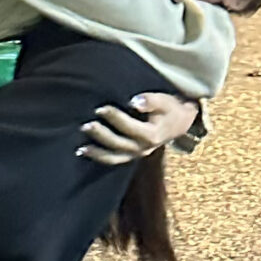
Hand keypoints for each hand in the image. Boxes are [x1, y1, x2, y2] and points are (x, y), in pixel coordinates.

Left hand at [79, 91, 196, 164]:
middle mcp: (144, 148)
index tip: (101, 109)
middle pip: (119, 144)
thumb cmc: (170, 109)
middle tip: (87, 125)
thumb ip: (151, 101)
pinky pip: (114, 159)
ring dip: (97, 152)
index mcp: (152, 135)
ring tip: (81, 147)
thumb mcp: (165, 101)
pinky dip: (99, 157)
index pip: (130, 128)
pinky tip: (84, 151)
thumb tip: (135, 101)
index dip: (115, 119)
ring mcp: (137, 154)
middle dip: (102, 135)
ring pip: (114, 157)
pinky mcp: (131, 155)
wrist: (179, 123)